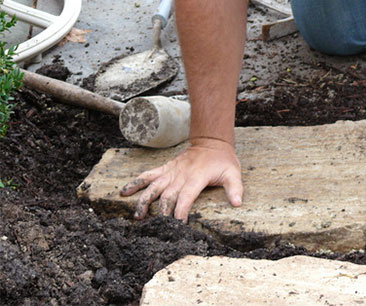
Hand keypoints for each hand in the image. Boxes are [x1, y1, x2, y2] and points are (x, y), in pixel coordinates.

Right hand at [119, 138, 242, 222]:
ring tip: (137, 216)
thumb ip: (235, 188)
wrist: (211, 141)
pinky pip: (148, 175)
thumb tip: (238, 203)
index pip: (186, 196)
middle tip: (156, 227)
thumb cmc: (223, 160)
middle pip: (168, 195)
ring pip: (154, 186)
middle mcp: (181, 175)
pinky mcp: (166, 169)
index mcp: (197, 177)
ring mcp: (171, 171)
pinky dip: (136, 182)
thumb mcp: (233, 173)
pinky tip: (124, 192)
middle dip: (161, 212)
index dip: (181, 210)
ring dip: (144, 201)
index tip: (177, 225)